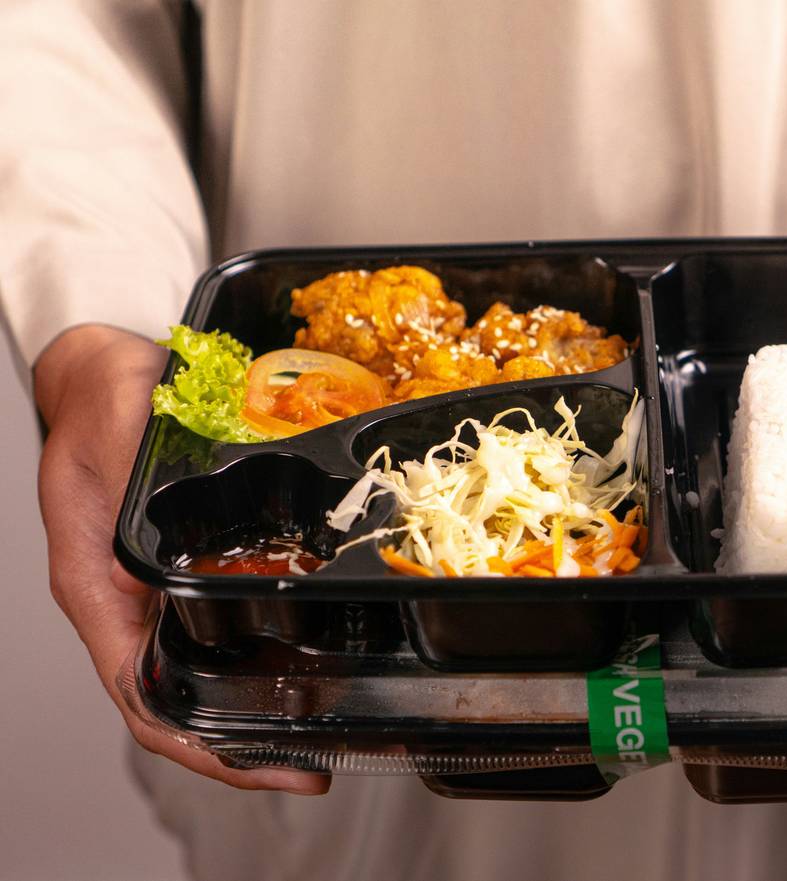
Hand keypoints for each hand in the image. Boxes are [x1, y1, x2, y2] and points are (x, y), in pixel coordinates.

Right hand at [34, 324, 329, 793]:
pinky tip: (307, 658)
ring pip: (203, 674)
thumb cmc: (102, 403)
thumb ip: (134, 485)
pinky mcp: (185, 570)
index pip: (143, 700)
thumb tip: (152, 540)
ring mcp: (158, 591)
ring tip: (326, 725)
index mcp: (100, 593)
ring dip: (258, 706)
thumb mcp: (119, 434)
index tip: (265, 765)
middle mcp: (128, 604)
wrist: (106, 376)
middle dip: (244, 744)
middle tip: (315, 763)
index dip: (204, 747)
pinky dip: (262, 655)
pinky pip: (221, 629)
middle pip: (180, 703)